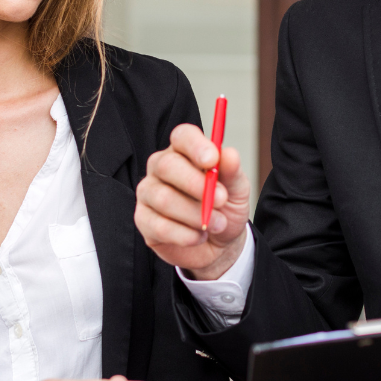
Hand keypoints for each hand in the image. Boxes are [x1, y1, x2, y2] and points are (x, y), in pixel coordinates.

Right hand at [135, 123, 250, 279]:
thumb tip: (229, 155)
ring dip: (196, 215)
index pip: (182, 137)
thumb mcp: (237, 189)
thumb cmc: (224, 208)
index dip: (195, 145)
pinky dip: (185, 235)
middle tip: (221, 199)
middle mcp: (161, 167)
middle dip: (196, 184)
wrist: (219, 243)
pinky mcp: (143, 220)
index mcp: (184, 151)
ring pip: (164, 199)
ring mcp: (148, 193)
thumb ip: (232, 172)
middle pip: (167, 165)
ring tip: (217, 224)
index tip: (213, 159)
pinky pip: (159, 226)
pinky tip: (199, 236)